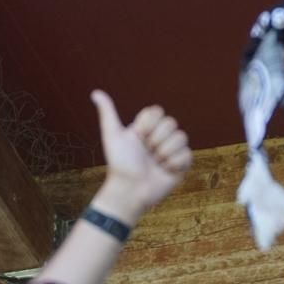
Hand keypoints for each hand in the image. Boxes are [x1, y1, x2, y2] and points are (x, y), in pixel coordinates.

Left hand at [90, 90, 191, 221]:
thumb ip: (108, 113)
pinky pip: (188, 154)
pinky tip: (164, 171)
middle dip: (156, 139)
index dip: (149, 124)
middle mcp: (160, 137)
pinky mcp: (181, 165)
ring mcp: (171, 151)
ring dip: (165, 152)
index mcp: (146, 128)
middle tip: (147, 153)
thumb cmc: (119, 165)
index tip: (138, 137)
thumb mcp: (113, 136)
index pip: (157, 111)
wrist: (129, 190)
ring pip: (181, 137)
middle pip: (171, 122)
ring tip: (155, 163)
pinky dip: (175, 163)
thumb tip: (95, 93)